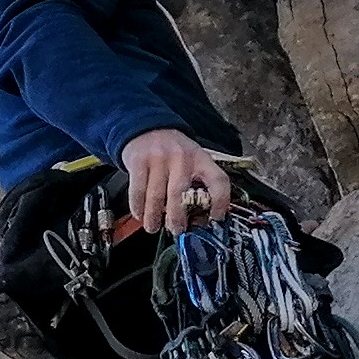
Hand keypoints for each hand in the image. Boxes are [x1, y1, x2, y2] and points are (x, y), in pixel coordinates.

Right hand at [117, 127, 233, 236]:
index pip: (218, 181)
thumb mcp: (193, 159)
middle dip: (177, 218)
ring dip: (154, 217)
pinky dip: (138, 207)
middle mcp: (181, 157)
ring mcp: (159, 158)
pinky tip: (140, 214)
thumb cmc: (173, 151)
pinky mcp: (139, 161)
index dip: (221, 203)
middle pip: (181, 193)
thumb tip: (199, 219)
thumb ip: (198, 184)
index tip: (216, 218)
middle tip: (176, 230)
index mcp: (201, 159)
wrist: (147, 128)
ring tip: (153, 227)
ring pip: (156, 196)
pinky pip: (138, 190)